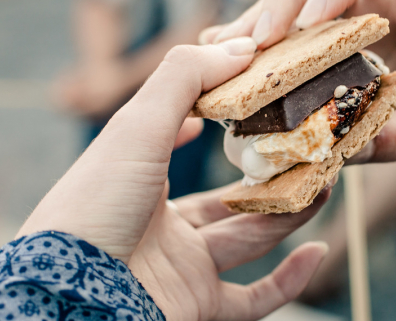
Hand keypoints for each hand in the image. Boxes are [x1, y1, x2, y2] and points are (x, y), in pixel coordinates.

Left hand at [19, 37, 330, 319]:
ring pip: (250, 240)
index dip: (215, 124)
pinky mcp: (198, 305)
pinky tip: (316, 251)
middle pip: (230, 200)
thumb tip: (238, 49)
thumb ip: (184, 81)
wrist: (71, 292)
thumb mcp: (135, 128)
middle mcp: (163, 227)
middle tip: (308, 151)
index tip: (251, 104)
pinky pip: (254, 300)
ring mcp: (182, 268)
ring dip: (289, 214)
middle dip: (271, 176)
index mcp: (140, 182)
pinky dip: (289, 280)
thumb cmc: (93, 205)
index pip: (183, 149)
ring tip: (324, 184)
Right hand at [202, 0, 395, 163]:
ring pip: (310, 5)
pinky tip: (244, 57)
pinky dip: (280, 43)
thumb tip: (346, 153)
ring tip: (226, 49)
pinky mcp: (361, 35)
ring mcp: (375, 12)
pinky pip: (314, 30)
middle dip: (281, 9)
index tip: (298, 26)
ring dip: (269, 24)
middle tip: (245, 44)